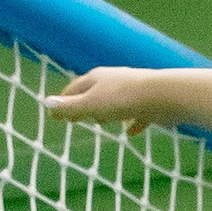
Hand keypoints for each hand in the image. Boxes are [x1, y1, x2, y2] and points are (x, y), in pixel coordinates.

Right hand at [46, 64, 162, 130]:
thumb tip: (46, 103)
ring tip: (102, 122)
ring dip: (106, 111)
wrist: (164, 95)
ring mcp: (133, 91)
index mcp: (97, 78)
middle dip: (84, 104)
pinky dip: (132, 122)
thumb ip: (71, 107)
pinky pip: (137, 114)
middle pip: (94, 92)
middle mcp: (114, 81)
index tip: (54, 115)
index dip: (63, 102)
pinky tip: (131, 132)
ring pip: (115, 102)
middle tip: (75, 117)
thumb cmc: (124, 99)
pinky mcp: (149, 105)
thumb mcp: (92, 105)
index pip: (74, 89)